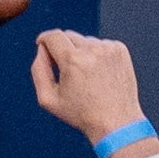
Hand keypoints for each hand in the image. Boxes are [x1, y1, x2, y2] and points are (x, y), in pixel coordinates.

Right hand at [27, 26, 147, 150]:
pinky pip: (101, 44)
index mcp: (73, 60)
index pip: (53, 36)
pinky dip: (97, 55)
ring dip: (81, 52)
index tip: (42, 45)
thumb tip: (41, 50)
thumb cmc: (83, 114)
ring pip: (85, 40)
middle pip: (68, 36)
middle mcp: (92, 50)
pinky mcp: (120, 50)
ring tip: (86, 77)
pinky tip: (99, 74)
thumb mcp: (48, 99)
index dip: (44, 40)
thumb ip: (38, 70)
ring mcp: (109, 49)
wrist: (116, 122)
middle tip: (65, 69)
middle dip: (62, 48)